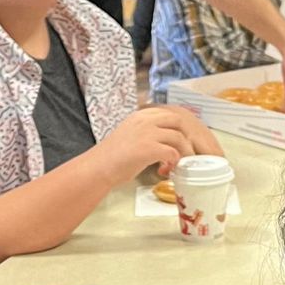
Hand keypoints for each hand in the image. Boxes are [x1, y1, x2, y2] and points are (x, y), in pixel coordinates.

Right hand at [93, 106, 222, 186]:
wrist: (98, 167)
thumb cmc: (112, 157)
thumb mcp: (130, 134)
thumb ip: (146, 132)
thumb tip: (164, 141)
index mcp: (141, 115)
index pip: (169, 113)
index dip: (178, 127)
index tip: (180, 141)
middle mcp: (145, 120)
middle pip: (178, 121)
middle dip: (186, 136)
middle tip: (186, 152)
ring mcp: (147, 133)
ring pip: (179, 137)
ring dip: (183, 152)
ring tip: (177, 164)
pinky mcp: (148, 148)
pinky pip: (172, 152)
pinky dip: (173, 162)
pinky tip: (166, 170)